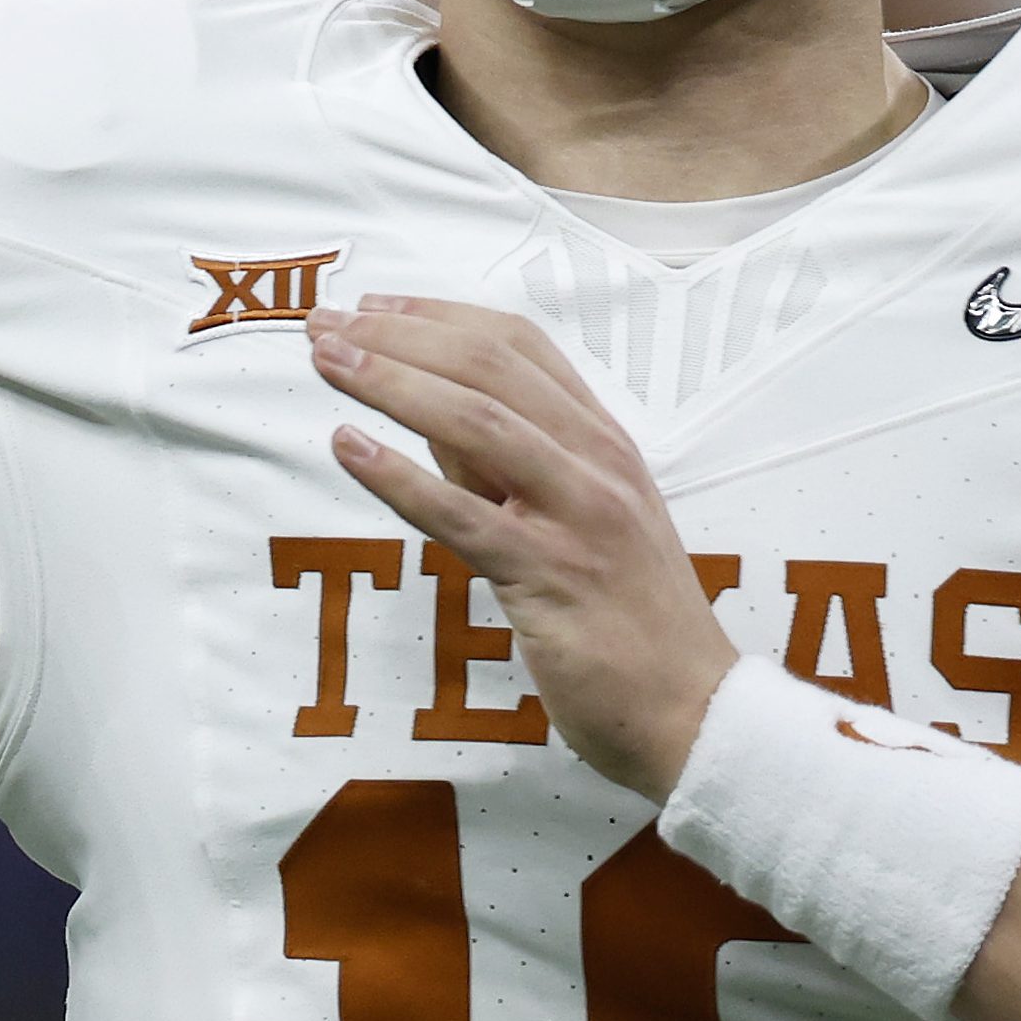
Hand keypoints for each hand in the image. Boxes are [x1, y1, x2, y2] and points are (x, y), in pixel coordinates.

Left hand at [307, 296, 736, 798]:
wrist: (696, 714)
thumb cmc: (633, 624)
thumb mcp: (584, 520)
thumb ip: (510, 467)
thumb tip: (431, 417)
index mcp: (605, 443)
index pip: (520, 347)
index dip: (440, 316)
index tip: (375, 307)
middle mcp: (597, 463)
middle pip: (490, 367)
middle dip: (400, 335)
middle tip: (325, 324)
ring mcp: (578, 515)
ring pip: (477, 421)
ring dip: (391, 381)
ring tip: (328, 361)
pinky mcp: (551, 576)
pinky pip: (462, 514)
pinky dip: (398, 474)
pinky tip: (348, 446)